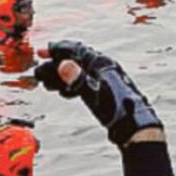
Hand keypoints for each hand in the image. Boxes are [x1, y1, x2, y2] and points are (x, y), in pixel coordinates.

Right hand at [34, 41, 163, 146]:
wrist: (135, 126)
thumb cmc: (118, 110)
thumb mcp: (94, 94)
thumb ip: (78, 79)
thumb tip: (65, 64)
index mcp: (102, 64)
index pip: (76, 50)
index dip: (57, 50)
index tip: (42, 52)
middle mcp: (105, 68)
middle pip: (76, 60)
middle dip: (57, 64)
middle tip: (41, 69)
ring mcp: (107, 79)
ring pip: (80, 72)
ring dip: (62, 77)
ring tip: (48, 83)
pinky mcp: (108, 91)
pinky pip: (85, 83)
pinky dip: (72, 85)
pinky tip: (66, 92)